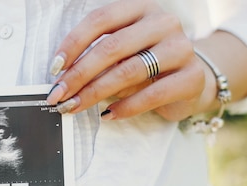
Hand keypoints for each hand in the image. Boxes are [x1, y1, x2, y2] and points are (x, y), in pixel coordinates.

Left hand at [45, 0, 212, 121]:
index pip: (100, 20)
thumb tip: (64, 80)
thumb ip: (99, 59)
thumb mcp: (124, 54)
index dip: (73, 44)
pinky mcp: (191, 77)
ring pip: (129, 71)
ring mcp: (181, 48)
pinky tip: (108, 115)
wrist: (192, 81)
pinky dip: (126, 107)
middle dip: (79, 74)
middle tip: (59, 94)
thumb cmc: (149, 65)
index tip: (54, 69)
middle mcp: (163, 22)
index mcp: (141, 9)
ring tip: (76, 106)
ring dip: (96, 92)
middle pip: (112, 47)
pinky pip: (152, 94)